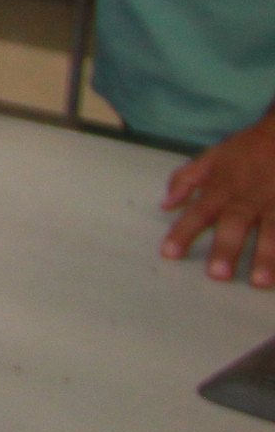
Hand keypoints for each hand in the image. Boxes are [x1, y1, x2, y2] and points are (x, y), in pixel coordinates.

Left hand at [161, 116, 274, 285]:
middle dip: (227, 248)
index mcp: (222, 187)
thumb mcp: (212, 156)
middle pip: (236, 223)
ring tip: (261, 283)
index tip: (169, 254)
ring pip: (273, 231)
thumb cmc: (249, 148)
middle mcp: (248, 197)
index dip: (183, 232)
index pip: (198, 212)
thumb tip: (166, 205)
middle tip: (218, 275)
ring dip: (268, 257)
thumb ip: (186, 179)